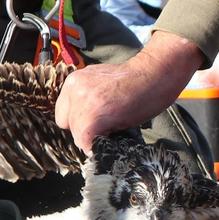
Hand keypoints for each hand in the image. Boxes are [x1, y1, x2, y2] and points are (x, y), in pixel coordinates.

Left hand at [56, 30, 205, 150]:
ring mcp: (82, 103)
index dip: (81, 121)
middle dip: (87, 129)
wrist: (154, 74)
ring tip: (116, 123)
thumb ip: (88, 98)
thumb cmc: (136, 81)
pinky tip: (115, 132)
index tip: (99, 120)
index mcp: (73, 81)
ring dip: (95, 137)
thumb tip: (85, 120)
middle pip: (69, 125)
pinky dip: (98, 145)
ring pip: (78, 135)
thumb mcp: (103, 83)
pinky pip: (86, 142)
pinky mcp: (93, 117)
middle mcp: (73, 89)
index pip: (64, 113)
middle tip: (109, 123)